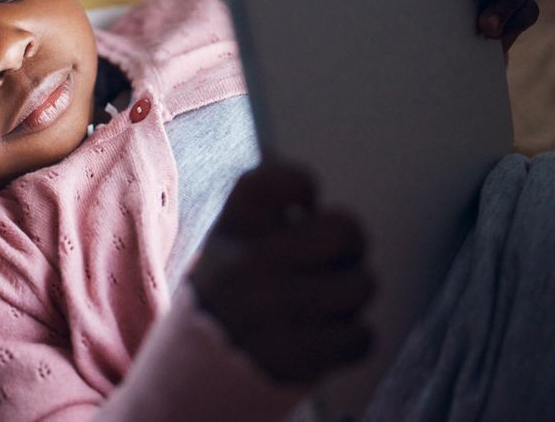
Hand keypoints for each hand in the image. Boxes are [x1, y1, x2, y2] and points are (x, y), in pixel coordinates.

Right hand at [190, 161, 373, 383]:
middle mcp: (248, 269)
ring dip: (352, 293)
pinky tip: (327, 337)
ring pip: (360, 284)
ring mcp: (273, 315)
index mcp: (228, 234)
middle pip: (341, 232)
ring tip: (329, 301)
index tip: (309, 201)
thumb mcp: (225, 250)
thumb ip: (261, 218)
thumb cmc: (226, 301)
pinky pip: (361, 336)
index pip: (269, 181)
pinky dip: (352, 338)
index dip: (300, 183)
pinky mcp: (297, 360)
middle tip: (340, 256)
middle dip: (351, 243)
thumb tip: (296, 175)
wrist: (193, 378)